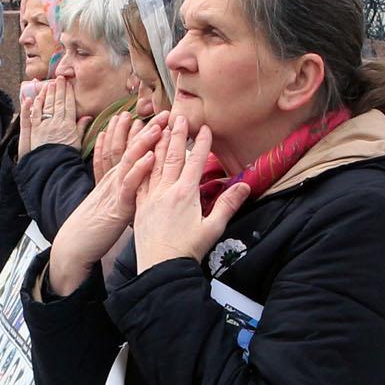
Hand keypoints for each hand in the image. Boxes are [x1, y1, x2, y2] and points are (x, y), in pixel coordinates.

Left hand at [19, 78, 84, 156]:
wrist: (53, 168)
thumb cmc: (67, 157)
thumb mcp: (78, 143)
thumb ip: (81, 128)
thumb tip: (88, 116)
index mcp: (69, 125)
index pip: (68, 105)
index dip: (68, 93)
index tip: (68, 84)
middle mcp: (57, 123)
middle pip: (58, 102)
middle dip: (59, 89)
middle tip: (59, 78)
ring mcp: (45, 126)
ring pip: (46, 106)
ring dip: (48, 94)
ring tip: (49, 84)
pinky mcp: (34, 131)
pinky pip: (34, 114)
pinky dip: (34, 105)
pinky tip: (35, 97)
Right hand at [44, 114, 166, 294]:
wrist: (74, 246)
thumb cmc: (94, 230)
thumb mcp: (111, 205)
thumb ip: (124, 192)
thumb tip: (138, 184)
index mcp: (114, 180)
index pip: (128, 150)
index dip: (142, 132)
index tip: (157, 117)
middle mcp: (113, 180)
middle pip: (128, 148)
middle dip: (146, 129)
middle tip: (163, 111)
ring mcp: (114, 191)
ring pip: (128, 160)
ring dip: (143, 141)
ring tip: (158, 125)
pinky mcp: (116, 206)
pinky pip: (129, 184)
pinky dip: (140, 168)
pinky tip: (151, 156)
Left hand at [132, 116, 248, 270]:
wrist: (160, 267)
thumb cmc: (188, 250)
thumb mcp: (213, 228)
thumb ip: (228, 204)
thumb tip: (245, 184)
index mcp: (186, 194)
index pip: (195, 161)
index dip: (201, 143)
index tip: (205, 128)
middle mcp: (166, 190)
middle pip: (172, 156)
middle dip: (177, 135)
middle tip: (179, 117)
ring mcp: (150, 196)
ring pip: (154, 163)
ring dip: (158, 143)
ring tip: (161, 127)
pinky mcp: (139, 205)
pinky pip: (140, 178)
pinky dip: (142, 162)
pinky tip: (142, 154)